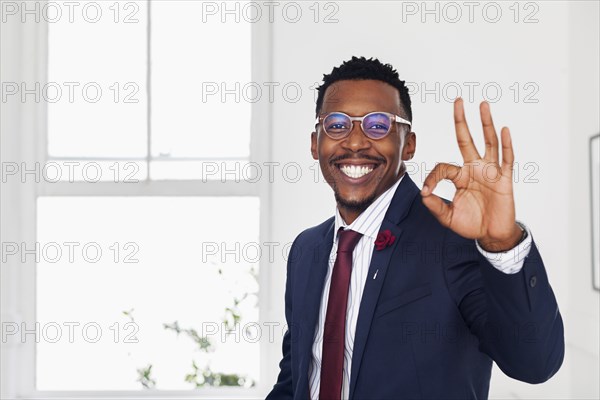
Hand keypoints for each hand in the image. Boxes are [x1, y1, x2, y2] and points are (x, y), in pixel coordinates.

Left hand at [421, 98, 522, 251]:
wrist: (492, 235)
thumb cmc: (471, 224)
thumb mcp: (447, 217)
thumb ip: (434, 206)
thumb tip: (424, 193)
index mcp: (460, 176)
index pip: (443, 167)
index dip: (432, 178)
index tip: (427, 192)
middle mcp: (475, 169)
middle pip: (466, 139)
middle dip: (461, 121)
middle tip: (458, 100)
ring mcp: (490, 171)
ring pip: (488, 142)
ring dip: (485, 123)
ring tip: (482, 104)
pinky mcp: (505, 179)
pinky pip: (506, 159)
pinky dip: (506, 144)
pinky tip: (504, 129)